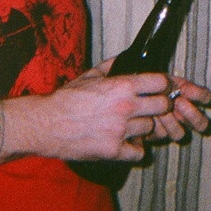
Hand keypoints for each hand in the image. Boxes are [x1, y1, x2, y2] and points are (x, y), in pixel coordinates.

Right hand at [31, 61, 173, 161]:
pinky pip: (139, 152)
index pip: (160, 82)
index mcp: (122, 86)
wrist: (47, 125)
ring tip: (135, 127)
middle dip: (161, 106)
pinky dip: (135, 149)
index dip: (164, 85)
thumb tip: (125, 59)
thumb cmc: (66, 100)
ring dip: (146, 128)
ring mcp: (121, 130)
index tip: (162, 88)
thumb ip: (111, 66)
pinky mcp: (114, 151)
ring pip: (152, 129)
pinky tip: (127, 143)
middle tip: (153, 109)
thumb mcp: (89, 75)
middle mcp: (126, 107)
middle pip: (163, 106)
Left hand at [149, 75, 210, 142]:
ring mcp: (173, 127)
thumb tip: (186, 90)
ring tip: (162, 111)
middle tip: (179, 103)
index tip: (186, 89)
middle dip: (193, 115)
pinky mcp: (158, 135)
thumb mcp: (166, 81)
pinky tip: (151, 116)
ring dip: (172, 122)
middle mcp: (185, 116)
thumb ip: (178, 84)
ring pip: (180, 133)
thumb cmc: (151, 86)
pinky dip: (157, 125)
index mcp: (190, 98)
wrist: (131, 95)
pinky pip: (162, 134)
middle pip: (201, 124)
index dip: (201, 96)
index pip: (205, 98)